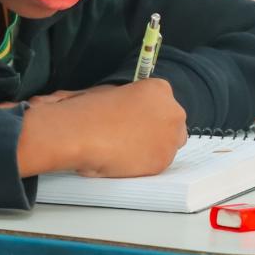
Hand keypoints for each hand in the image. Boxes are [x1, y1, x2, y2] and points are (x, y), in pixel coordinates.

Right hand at [16, 79, 186, 178]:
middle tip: (133, 136)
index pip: (164, 103)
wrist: (81, 133)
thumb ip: (129, 99)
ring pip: (168, 146)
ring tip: (126, 150)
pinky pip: (157, 164)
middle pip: (173, 124)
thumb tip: (129, 108)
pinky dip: (144, 165)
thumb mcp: (111, 91)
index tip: (138, 120)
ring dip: (152, 148)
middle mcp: (173, 112)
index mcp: (160, 89)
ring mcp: (170, 139)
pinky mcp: (162, 162)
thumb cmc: (89, 110)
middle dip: (157, 131)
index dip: (149, 113)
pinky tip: (125, 160)